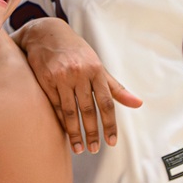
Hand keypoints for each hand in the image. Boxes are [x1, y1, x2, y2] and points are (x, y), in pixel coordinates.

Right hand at [15, 18, 141, 153]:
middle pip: (88, 109)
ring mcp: (61, 77)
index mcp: (96, 70)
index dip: (110, 124)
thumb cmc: (76, 52)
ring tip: (79, 148)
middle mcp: (79, 73)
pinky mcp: (45, 79)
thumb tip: (137, 103)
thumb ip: (115, 87)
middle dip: (92, 132)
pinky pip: (54, 105)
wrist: (46, 33)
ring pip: (69, 110)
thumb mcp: (98, 65)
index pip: (106, 102)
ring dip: (74, 132)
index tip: (111, 142)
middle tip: (94, 149)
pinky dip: (60, 120)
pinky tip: (64, 132)